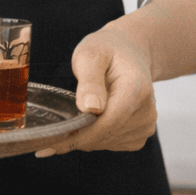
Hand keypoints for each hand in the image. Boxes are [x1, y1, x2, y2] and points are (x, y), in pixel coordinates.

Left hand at [34, 20, 156, 157]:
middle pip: (106, 135)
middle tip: (49, 135)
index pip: (109, 122)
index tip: (52, 141)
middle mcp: (146, 110)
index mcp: (136, 88)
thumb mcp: (91, 54)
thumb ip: (90, 81)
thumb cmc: (108, 50)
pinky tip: (88, 123)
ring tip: (70, 122)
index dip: (80, 136)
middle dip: (76, 138)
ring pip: (106, 143)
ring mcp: (146, 124)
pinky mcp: (141, 133)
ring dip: (85, 138)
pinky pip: (112, 144)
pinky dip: (96, 139)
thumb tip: (90, 108)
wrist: (129, 52)